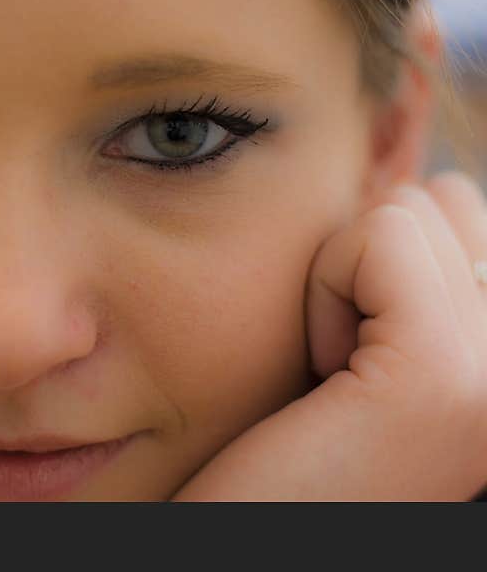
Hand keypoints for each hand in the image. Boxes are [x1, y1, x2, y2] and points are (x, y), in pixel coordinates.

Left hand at [172, 170, 486, 499]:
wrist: (249, 534)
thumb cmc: (295, 434)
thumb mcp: (373, 341)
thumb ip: (417, 274)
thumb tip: (411, 179)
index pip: (465, 208)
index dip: (384, 264)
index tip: (365, 358)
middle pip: (440, 198)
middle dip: (369, 266)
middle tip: (346, 365)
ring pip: (407, 207)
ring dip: (343, 280)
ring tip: (335, 373)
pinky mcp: (442, 371)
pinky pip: (375, 234)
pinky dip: (322, 291)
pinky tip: (321, 374)